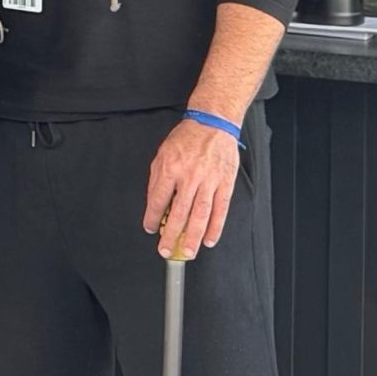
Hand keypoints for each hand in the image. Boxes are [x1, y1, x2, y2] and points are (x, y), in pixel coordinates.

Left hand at [143, 116, 241, 258]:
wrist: (213, 123)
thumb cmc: (186, 139)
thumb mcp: (162, 155)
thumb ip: (158, 180)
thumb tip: (154, 206)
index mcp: (170, 169)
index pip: (158, 201)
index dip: (152, 218)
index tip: (151, 229)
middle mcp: (189, 177)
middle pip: (178, 212)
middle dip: (171, 235)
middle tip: (165, 251)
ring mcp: (209, 181)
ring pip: (200, 215)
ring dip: (193, 236)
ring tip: (187, 252)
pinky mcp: (225, 183)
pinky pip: (221, 209)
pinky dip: (215, 227)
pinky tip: (209, 239)